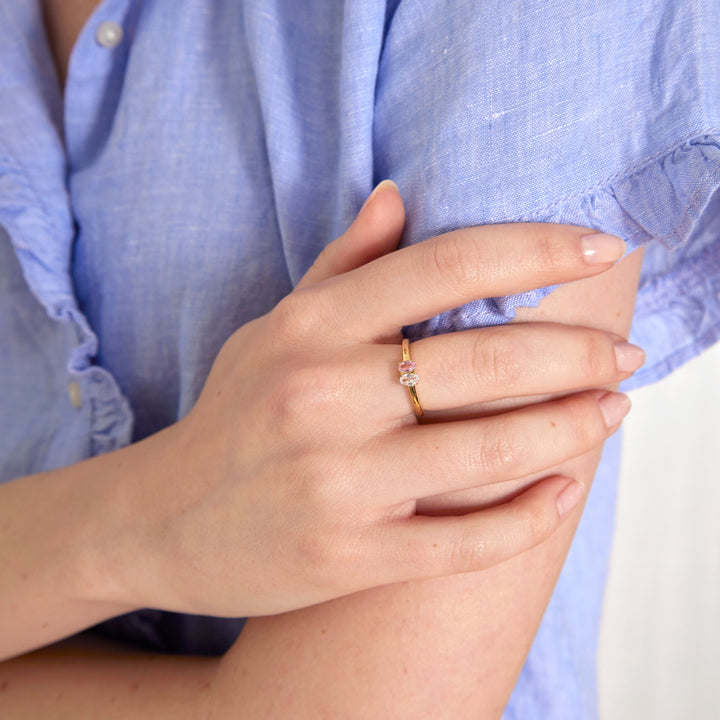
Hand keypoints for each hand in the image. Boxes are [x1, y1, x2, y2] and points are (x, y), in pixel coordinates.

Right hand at [101, 181, 640, 617]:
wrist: (165, 519)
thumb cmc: (234, 415)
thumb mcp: (274, 329)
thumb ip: (343, 265)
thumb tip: (399, 193)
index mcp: (311, 327)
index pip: (447, 264)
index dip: (536, 250)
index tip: (598, 248)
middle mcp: (322, 396)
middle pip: (486, 357)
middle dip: (578, 351)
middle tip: (625, 353)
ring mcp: (336, 482)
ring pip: (489, 449)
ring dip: (572, 429)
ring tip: (611, 412)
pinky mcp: (348, 557)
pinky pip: (465, 541)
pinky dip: (529, 517)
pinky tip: (563, 492)